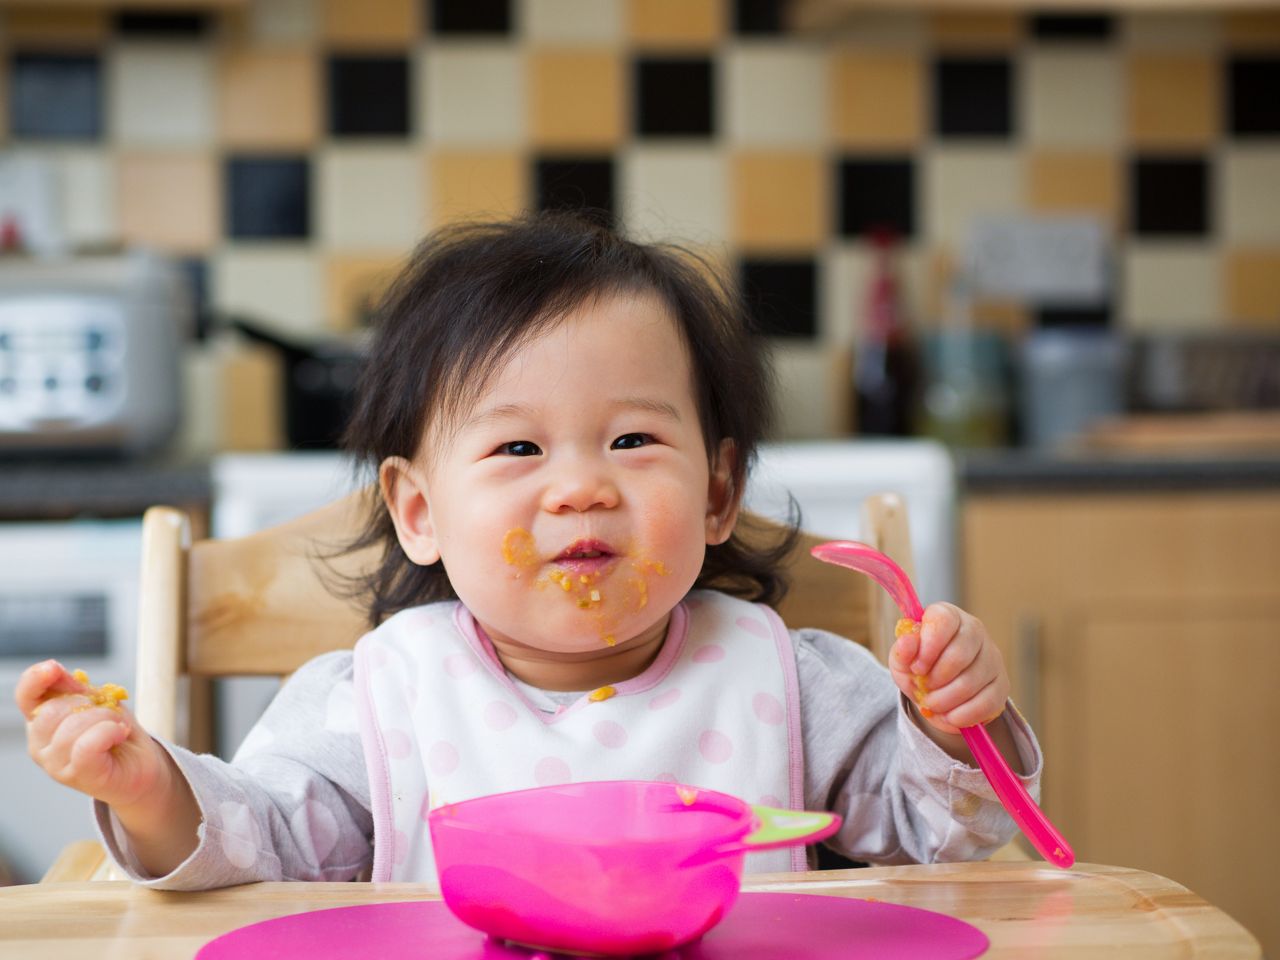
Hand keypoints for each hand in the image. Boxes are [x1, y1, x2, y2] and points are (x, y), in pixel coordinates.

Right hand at [15, 660, 167, 808]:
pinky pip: (88, 746)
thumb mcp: (96, 701)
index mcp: (41, 721)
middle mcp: (40, 745)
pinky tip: (120, 734)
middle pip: (53, 710)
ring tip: (118, 726)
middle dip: (89, 703)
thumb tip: (53, 669)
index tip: (54, 667)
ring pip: (73, 726)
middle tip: (109, 713)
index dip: (35, 678)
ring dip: (106, 717)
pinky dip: (110, 732)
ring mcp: (55, 765)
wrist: (141, 764)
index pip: (26, 696)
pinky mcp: (79, 776)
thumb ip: (73, 687)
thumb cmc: (115, 731)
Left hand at [888, 602, 1009, 735]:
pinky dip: (962, 715)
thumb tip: (908, 641)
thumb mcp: (902, 660)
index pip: (943, 620)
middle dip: (936, 679)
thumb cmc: (920, 668)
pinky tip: (949, 715)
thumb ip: (903, 651)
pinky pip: (986, 703)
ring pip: (971, 682)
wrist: (937, 692)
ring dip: (945, 700)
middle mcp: (975, 631)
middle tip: (924, 688)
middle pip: (959, 655)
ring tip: (933, 704)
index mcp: (948, 617)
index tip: (916, 668)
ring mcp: (992, 657)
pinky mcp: (1001, 684)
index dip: (928, 646)